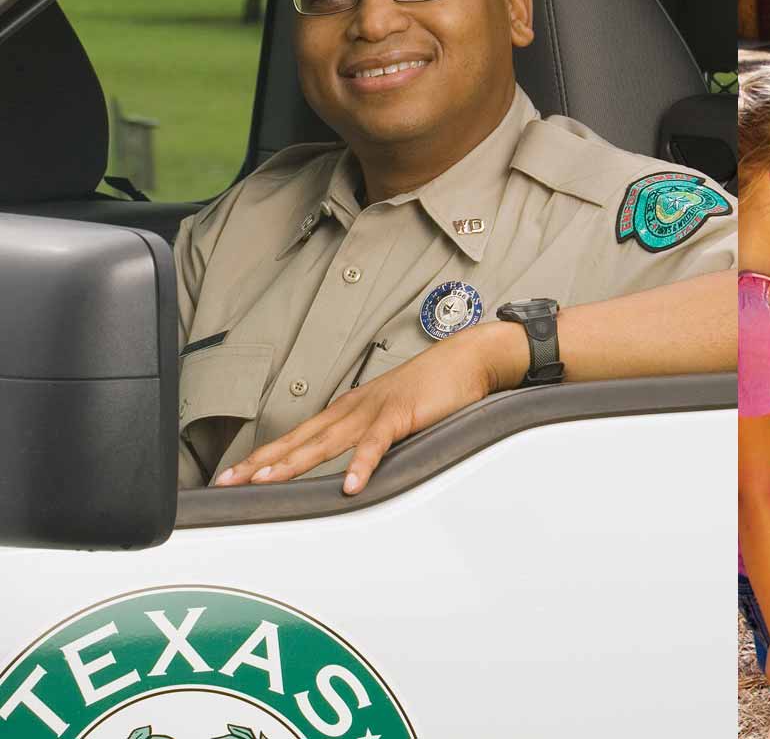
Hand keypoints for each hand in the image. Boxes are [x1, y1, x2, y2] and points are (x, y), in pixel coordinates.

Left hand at [212, 322, 514, 493]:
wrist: (466, 360)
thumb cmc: (432, 388)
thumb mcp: (390, 414)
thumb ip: (368, 438)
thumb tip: (352, 466)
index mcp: (347, 411)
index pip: (295, 438)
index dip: (263, 457)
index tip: (233, 477)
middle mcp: (351, 410)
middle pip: (297, 441)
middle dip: (260, 463)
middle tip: (226, 483)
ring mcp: (373, 411)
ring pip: (324, 442)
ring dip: (292, 464)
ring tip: (265, 483)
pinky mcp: (400, 415)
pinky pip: (376, 444)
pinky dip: (362, 465)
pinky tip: (349, 485)